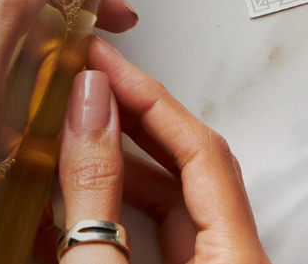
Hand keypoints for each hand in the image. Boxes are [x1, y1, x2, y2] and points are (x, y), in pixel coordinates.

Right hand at [50, 39, 269, 263]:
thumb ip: (96, 193)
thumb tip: (90, 112)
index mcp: (234, 259)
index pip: (200, 148)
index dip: (147, 95)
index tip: (104, 62)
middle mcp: (231, 260)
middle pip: (190, 165)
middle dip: (133, 116)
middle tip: (88, 78)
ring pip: (172, 197)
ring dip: (120, 158)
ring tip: (73, 124)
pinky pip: (157, 230)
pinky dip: (118, 201)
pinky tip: (76, 188)